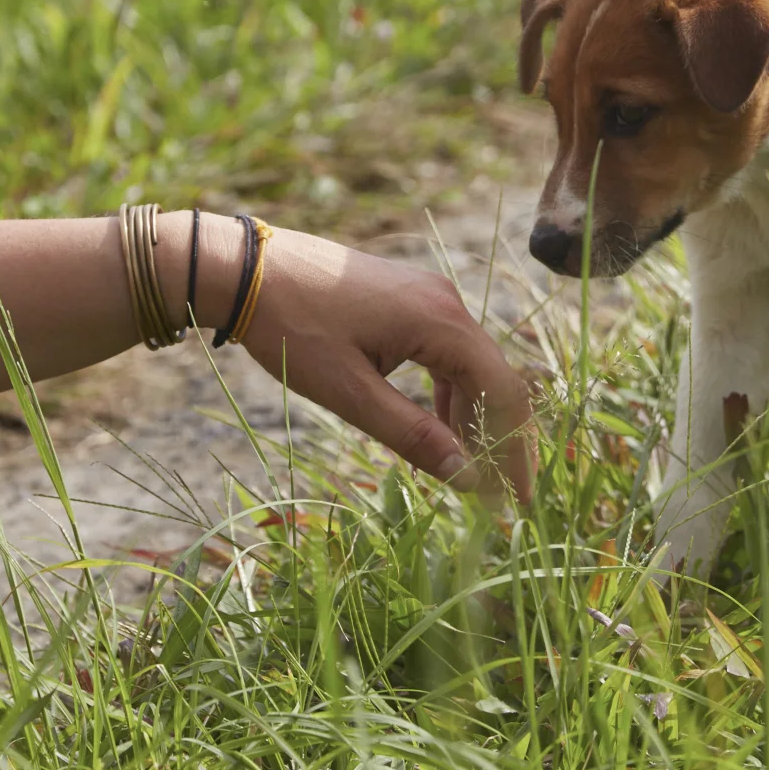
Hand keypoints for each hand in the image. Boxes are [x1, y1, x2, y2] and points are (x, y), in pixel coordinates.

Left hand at [231, 227, 534, 501]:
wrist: (249, 270)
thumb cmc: (293, 329)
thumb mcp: (350, 393)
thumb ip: (413, 435)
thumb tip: (470, 477)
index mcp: (442, 321)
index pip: (503, 392)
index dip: (516, 449)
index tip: (519, 499)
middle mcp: (447, 302)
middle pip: (494, 379)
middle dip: (500, 439)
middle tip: (501, 496)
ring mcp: (430, 296)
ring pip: (471, 366)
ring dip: (473, 418)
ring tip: (469, 470)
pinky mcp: (409, 298)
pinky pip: (446, 351)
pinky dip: (448, 392)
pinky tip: (439, 427)